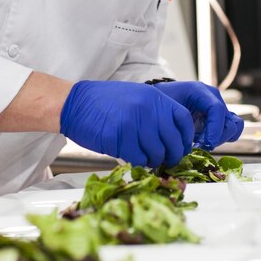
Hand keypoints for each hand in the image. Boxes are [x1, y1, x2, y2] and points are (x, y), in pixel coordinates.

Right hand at [60, 81, 193, 166]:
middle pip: (173, 140)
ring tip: (147, 158)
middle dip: (173, 155)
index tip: (182, 146)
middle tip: (168, 160)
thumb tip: (173, 137)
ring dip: (154, 160)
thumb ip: (155, 113)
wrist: (75, 103)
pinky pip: (138, 159)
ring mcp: (133, 123)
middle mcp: (147, 109)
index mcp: (154, 98)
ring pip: (157, 153)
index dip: (186, 137)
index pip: (183, 119)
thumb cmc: (104, 101)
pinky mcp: (119, 138)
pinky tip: (134, 157)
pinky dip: (139, 162)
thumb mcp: (137, 97)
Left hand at [153, 81, 243, 148]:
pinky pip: (232, 130)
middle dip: (216, 138)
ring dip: (221, 139)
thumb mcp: (167, 107)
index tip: (205, 144)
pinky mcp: (220, 119)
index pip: (217, 109)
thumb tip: (185, 143)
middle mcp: (214, 98)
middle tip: (199, 146)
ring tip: (203, 144)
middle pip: (229, 122)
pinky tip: (206, 141)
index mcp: (201, 91)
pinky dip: (222, 139)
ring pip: (234, 127)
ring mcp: (219, 108)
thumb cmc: (164, 100)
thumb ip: (178, 121)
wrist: (163, 97)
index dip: (214, 130)